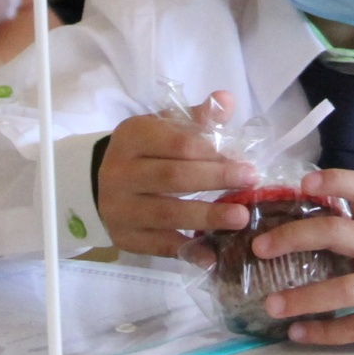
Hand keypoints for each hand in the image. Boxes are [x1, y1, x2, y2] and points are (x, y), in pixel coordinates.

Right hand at [95, 94, 256, 256]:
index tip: (243, 160)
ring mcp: (119, 208)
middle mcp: (120, 172)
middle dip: (215, 180)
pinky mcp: (124, 237)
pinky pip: (159, 245)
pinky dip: (188, 250)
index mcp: (132, 137)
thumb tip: (226, 100)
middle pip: (173, 177)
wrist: (102, 184)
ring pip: (166, 213)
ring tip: (241, 218)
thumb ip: (196, 118)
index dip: (213, 152)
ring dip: (207, 217)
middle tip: (251, 183)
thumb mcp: (164, 128)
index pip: (177, 143)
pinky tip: (213, 254)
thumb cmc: (144, 152)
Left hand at [252, 169, 353, 347]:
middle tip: (260, 247)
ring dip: (302, 298)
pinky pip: (353, 327)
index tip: (302, 182)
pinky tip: (298, 333)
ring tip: (270, 305)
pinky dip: (321, 332)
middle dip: (294, 237)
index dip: (334, 181)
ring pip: (342, 289)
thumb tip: (297, 228)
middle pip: (338, 232)